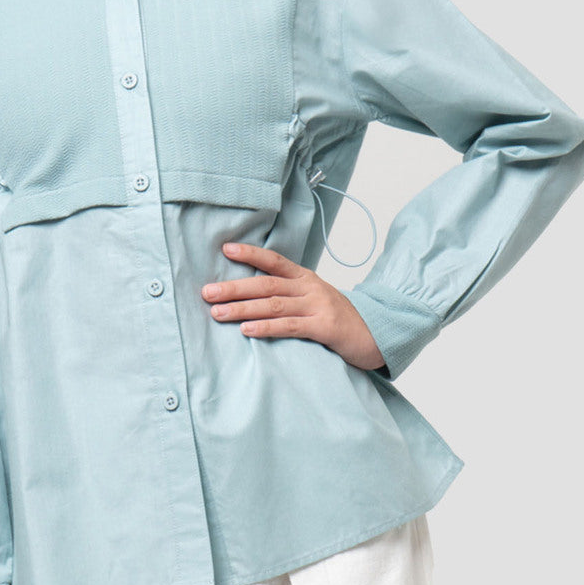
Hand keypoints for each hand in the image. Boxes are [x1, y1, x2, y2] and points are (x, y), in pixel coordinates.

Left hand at [201, 241, 385, 371]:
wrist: (377, 335)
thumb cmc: (338, 319)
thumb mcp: (314, 299)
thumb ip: (288, 295)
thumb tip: (249, 296)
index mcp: (305, 278)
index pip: (274, 261)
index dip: (250, 253)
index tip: (225, 249)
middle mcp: (310, 288)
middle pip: (266, 284)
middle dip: (234, 288)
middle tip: (207, 292)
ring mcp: (318, 306)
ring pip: (273, 305)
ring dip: (242, 309)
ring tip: (217, 313)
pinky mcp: (325, 327)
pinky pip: (290, 326)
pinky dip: (266, 328)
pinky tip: (247, 330)